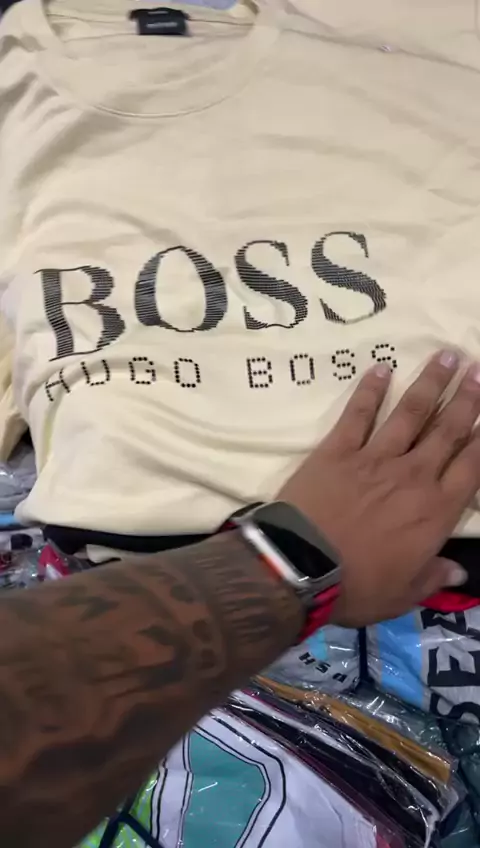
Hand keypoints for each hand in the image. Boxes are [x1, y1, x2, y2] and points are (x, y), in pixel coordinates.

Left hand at [279, 351, 479, 626]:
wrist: (300, 568)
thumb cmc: (356, 587)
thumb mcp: (403, 595)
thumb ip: (432, 577)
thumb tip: (457, 569)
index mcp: (434, 511)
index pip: (471, 466)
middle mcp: (412, 476)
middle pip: (447, 430)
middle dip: (466, 398)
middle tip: (479, 370)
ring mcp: (374, 458)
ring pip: (410, 413)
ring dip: (430, 383)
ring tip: (446, 356)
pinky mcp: (337, 450)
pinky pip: (357, 414)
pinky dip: (370, 390)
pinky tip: (382, 368)